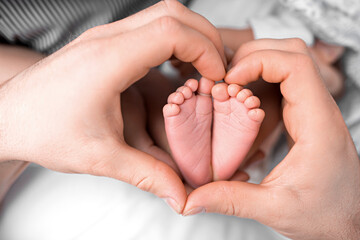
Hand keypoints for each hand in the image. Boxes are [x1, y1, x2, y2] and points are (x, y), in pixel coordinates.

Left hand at [0, 0, 225, 212]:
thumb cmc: (45, 131)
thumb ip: (146, 175)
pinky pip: (148, 28)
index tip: (217, 77)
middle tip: (216, 70)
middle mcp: (107, 39)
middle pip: (173, 13)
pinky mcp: (103, 43)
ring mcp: (104, 37)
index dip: (205, 50)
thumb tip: (180, 194)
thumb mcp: (100, 157)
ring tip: (200, 70)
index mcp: (109, 60)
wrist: (9, 117)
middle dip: (205, 38)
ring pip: (161, 15)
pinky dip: (172, 42)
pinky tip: (174, 68)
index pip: (172, 31)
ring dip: (189, 37)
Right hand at [184, 39, 359, 239]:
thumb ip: (231, 200)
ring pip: (291, 62)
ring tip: (231, 84)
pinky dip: (262, 78)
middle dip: (254, 55)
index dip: (258, 61)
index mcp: (317, 125)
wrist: (350, 221)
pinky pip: (286, 81)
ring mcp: (314, 110)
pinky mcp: (306, 115)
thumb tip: (192, 198)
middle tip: (226, 78)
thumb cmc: (325, 214)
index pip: (296, 65)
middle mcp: (319, 110)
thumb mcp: (275, 209)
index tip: (231, 80)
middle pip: (293, 52)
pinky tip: (244, 97)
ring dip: (258, 64)